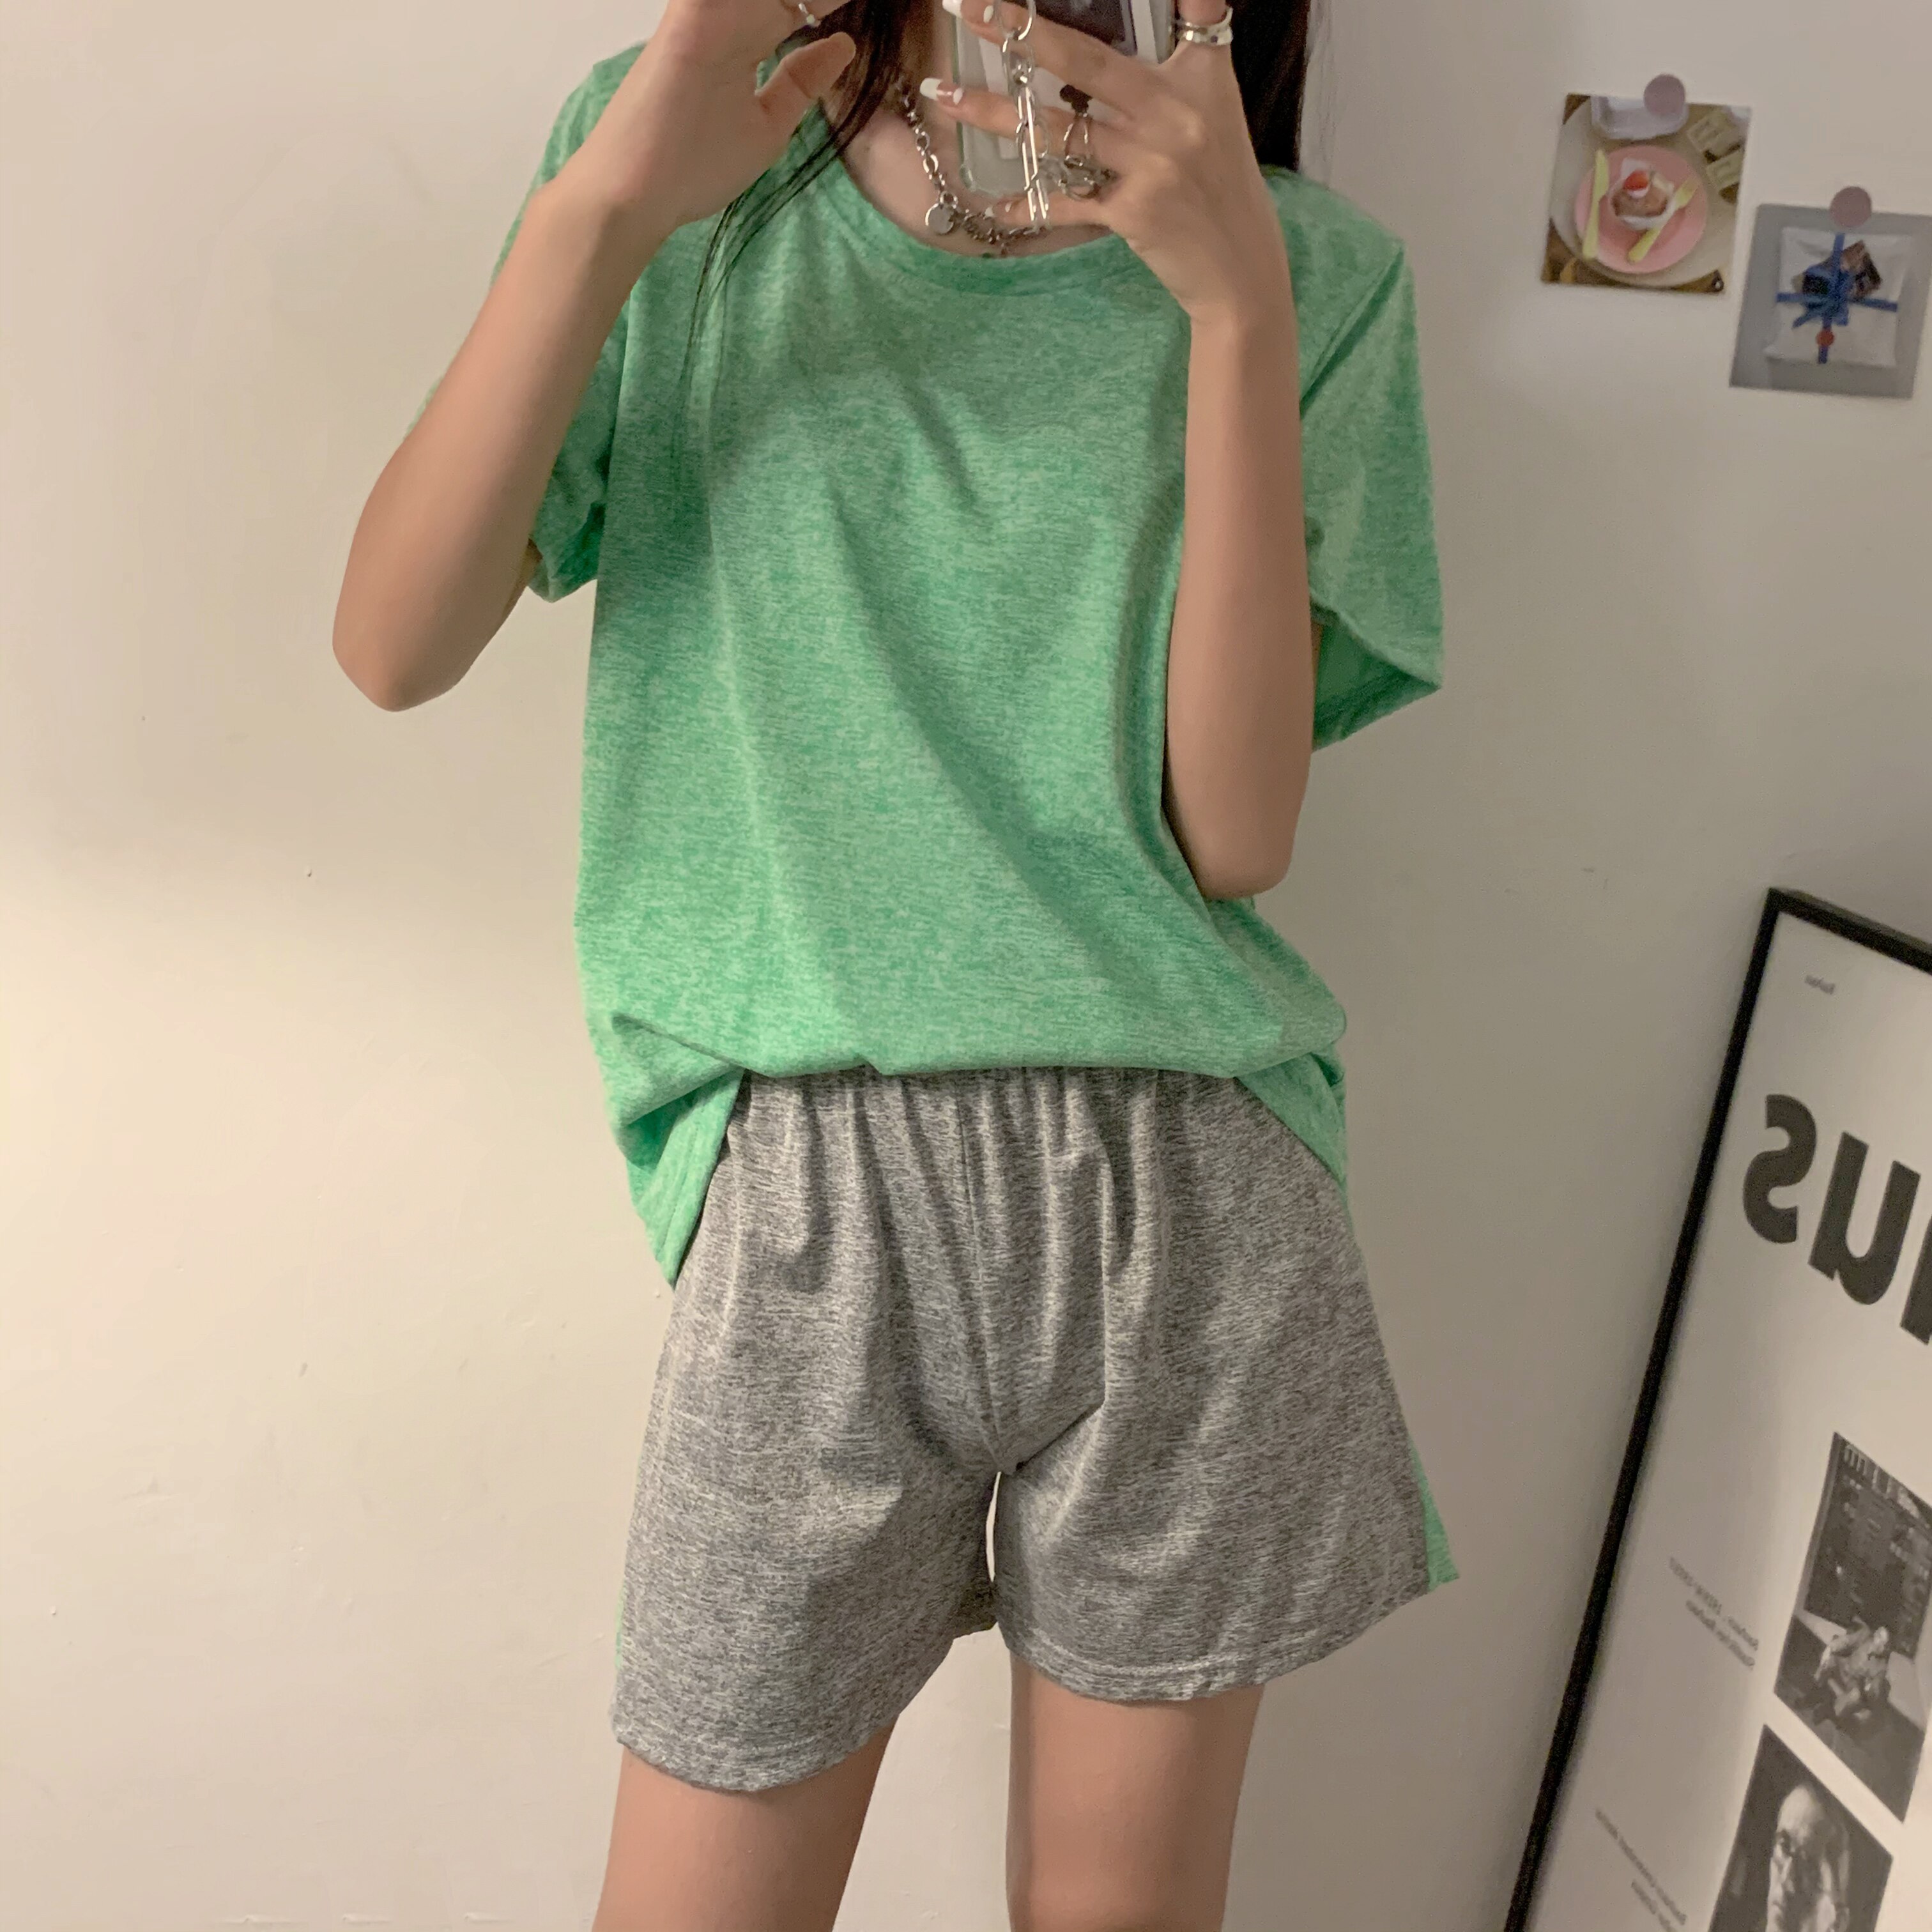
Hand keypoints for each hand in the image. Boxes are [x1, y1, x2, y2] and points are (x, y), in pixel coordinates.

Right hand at [558, 0, 856, 242]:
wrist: (638, 191)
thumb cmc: (695, 167)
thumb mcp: (768, 126)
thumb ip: (802, 83)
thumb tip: (844, 44)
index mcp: (747, 35)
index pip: (799, 1)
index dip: (825, 2)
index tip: (869, 8)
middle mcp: (729, 13)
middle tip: (856, 3)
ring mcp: (710, 10)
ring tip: (826, 4)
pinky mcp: (690, 14)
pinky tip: (800, 5)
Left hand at [921, 0, 1290, 321]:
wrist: (1241, 270)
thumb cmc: (1222, 188)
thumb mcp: (1214, 117)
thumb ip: (1174, 75)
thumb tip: (1124, 45)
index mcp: (1201, 79)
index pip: (1192, 8)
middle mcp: (1176, 114)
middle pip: (1086, 61)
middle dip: (1022, 30)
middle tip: (972, 6)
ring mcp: (1153, 163)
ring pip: (1058, 128)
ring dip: (994, 111)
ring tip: (946, 95)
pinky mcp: (1133, 211)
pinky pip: (1065, 199)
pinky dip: (1028, 203)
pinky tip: (994, 203)